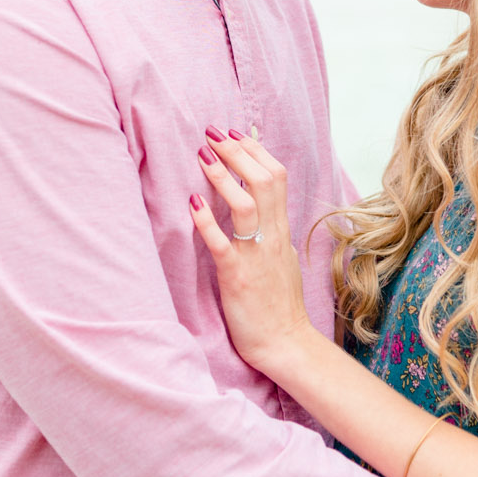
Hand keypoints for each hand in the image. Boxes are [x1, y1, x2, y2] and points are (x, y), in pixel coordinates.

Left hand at [188, 128, 313, 372]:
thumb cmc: (279, 304)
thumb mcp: (281, 258)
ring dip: (223, 177)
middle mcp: (272, 237)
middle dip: (238, 152)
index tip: (235, 132)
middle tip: (213, 133)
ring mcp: (256, 257)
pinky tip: (191, 203)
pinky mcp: (238, 278)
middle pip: (264, 181)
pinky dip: (207, 222)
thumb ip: (272, 231)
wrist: (286, 344)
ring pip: (247, 205)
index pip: (277, 177)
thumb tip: (263, 209)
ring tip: (202, 154)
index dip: (255, 151)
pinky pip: (223, 244)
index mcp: (281, 231)